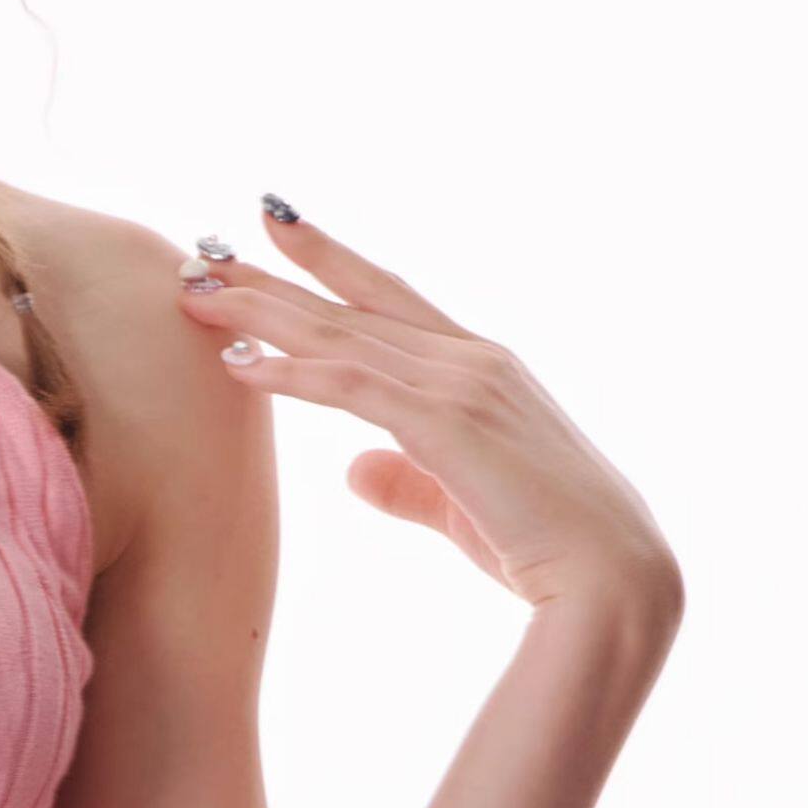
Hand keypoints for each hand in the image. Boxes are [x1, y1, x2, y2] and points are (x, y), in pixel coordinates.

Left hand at [173, 206, 682, 619]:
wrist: (613, 580)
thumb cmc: (548, 547)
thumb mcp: (462, 505)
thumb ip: (408, 481)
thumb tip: (354, 470)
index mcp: (482, 367)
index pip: (389, 297)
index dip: (329, 261)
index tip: (274, 227)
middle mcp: (472, 359)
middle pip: (351, 305)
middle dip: (271, 275)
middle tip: (201, 245)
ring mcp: (462, 385)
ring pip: (341, 334)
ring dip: (261, 310)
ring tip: (194, 288)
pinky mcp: (447, 425)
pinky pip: (350, 386)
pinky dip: (290, 372)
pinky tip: (237, 364)